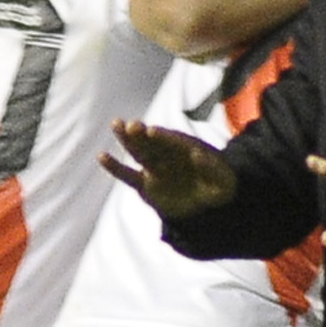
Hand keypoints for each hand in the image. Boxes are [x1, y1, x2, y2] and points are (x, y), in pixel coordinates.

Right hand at [101, 120, 238, 218]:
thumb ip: (212, 168)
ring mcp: (155, 168)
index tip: (152, 131)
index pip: (173, 141)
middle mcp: (168, 155)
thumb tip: (199, 155)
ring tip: (116, 124)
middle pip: (152, 142)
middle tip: (131, 125)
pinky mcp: (146, 184)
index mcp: (187, 149)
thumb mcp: (223, 180)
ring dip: (127, 139)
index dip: (163, 137)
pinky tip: (102, 157)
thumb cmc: (219, 186)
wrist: (208, 202)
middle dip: (142, 134)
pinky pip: (128, 175)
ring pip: (138, 152)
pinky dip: (115, 167)